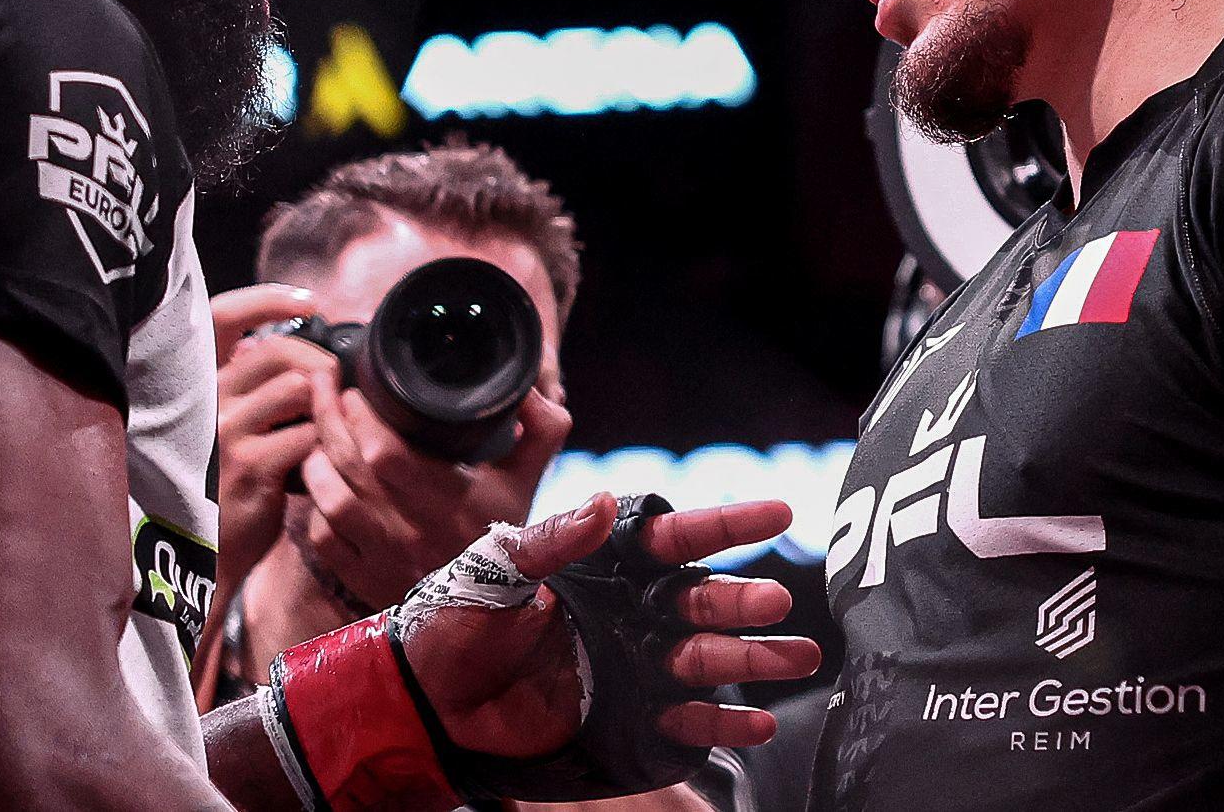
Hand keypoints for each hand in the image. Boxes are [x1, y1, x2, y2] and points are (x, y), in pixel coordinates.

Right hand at [210, 283, 333, 587]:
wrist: (201, 558)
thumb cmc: (223, 487)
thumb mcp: (224, 430)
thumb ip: (250, 391)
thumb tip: (303, 359)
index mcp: (196, 384)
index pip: (224, 317)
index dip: (266, 299)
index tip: (309, 301)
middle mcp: (204, 400)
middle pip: (279, 351)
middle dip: (319, 362)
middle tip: (332, 385)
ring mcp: (225, 432)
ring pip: (299, 388)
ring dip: (323, 408)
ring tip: (319, 433)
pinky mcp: (251, 466)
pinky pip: (309, 434)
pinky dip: (323, 446)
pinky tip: (314, 465)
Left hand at [299, 371, 572, 609]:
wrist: (486, 610)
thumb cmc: (500, 531)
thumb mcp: (529, 480)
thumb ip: (544, 429)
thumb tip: (530, 390)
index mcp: (452, 502)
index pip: (388, 454)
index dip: (363, 416)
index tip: (358, 390)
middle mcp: (413, 532)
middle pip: (349, 466)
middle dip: (328, 417)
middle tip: (325, 388)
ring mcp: (383, 559)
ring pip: (328, 499)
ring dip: (316, 458)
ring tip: (318, 430)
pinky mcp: (361, 578)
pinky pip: (321, 535)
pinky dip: (314, 503)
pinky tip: (320, 479)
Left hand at [403, 494, 821, 758]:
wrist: (426, 697)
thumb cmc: (455, 619)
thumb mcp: (498, 567)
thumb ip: (556, 539)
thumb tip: (605, 500)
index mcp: (605, 565)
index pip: (678, 537)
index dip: (728, 525)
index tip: (779, 512)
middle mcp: (629, 611)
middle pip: (702, 601)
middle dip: (744, 602)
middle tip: (777, 602)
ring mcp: (632, 665)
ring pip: (706, 657)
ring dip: (753, 658)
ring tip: (797, 657)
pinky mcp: (625, 717)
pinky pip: (686, 720)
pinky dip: (723, 723)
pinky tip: (756, 722)